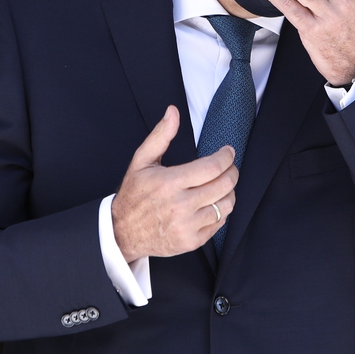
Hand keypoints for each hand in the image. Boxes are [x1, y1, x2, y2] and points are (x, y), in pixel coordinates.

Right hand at [111, 106, 237, 261]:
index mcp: (169, 183)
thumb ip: (161, 136)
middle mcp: (180, 206)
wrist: (122, 232)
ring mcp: (187, 226)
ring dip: (229, 192)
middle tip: (229, 167)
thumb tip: (173, 112)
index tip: (228, 152)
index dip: (226, 157)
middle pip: (224, 185)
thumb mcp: (141, 161)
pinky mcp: (192, 241)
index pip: (212, 168)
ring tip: (221, 185)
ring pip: (226, 205)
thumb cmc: (134, 194)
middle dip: (232, 172)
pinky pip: (220, 223)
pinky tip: (212, 203)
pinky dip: (221, 211)